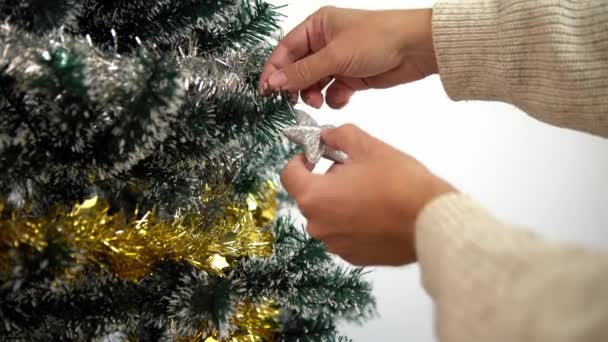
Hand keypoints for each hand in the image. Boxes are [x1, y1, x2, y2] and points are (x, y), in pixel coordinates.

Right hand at [258, 6, 436, 108]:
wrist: (416, 49)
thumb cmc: (378, 38)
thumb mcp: (334, 56)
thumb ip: (302, 73)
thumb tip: (273, 83)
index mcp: (317, 26)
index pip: (286, 50)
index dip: (274, 71)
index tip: (266, 91)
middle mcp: (325, 42)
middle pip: (298, 69)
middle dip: (295, 86)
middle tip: (293, 102)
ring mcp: (338, 61)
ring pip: (314, 84)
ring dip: (313, 95)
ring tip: (318, 102)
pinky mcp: (352, 77)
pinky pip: (333, 92)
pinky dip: (334, 98)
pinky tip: (342, 98)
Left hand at [280, 124, 454, 265]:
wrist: (432, 222)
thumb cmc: (401, 183)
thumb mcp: (369, 146)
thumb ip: (340, 135)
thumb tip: (327, 135)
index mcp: (315, 197)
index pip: (288, 175)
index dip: (300, 159)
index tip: (316, 154)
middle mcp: (318, 225)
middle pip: (310, 196)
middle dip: (326, 180)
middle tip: (354, 169)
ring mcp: (336, 245)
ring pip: (328, 216)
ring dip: (340, 202)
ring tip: (370, 192)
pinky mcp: (354, 257)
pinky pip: (344, 234)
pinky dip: (353, 222)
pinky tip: (377, 213)